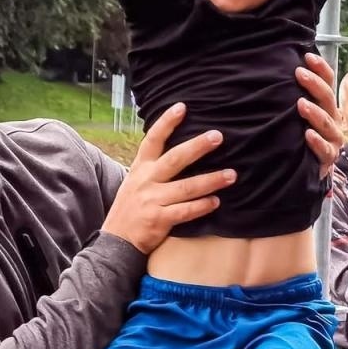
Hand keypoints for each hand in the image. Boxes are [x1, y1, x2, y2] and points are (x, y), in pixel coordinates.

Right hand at [102, 104, 233, 253]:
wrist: (116, 241)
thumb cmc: (131, 208)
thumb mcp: (135, 181)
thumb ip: (153, 167)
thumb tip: (180, 149)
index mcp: (140, 168)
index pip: (153, 140)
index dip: (167, 123)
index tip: (182, 107)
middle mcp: (146, 180)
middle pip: (175, 159)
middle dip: (198, 147)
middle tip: (218, 136)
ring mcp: (152, 200)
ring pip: (187, 187)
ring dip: (211, 180)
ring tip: (231, 175)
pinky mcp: (159, 219)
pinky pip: (186, 211)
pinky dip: (202, 206)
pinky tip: (217, 201)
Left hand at [295, 52, 342, 177]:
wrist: (308, 168)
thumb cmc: (300, 134)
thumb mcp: (298, 112)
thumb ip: (294, 93)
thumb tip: (281, 68)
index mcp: (327, 105)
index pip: (328, 82)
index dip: (321, 69)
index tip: (308, 56)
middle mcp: (333, 119)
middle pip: (328, 99)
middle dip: (315, 85)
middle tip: (299, 74)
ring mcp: (332, 139)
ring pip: (327, 123)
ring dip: (315, 113)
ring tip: (301, 104)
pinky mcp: (327, 158)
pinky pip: (324, 150)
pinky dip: (317, 142)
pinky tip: (307, 135)